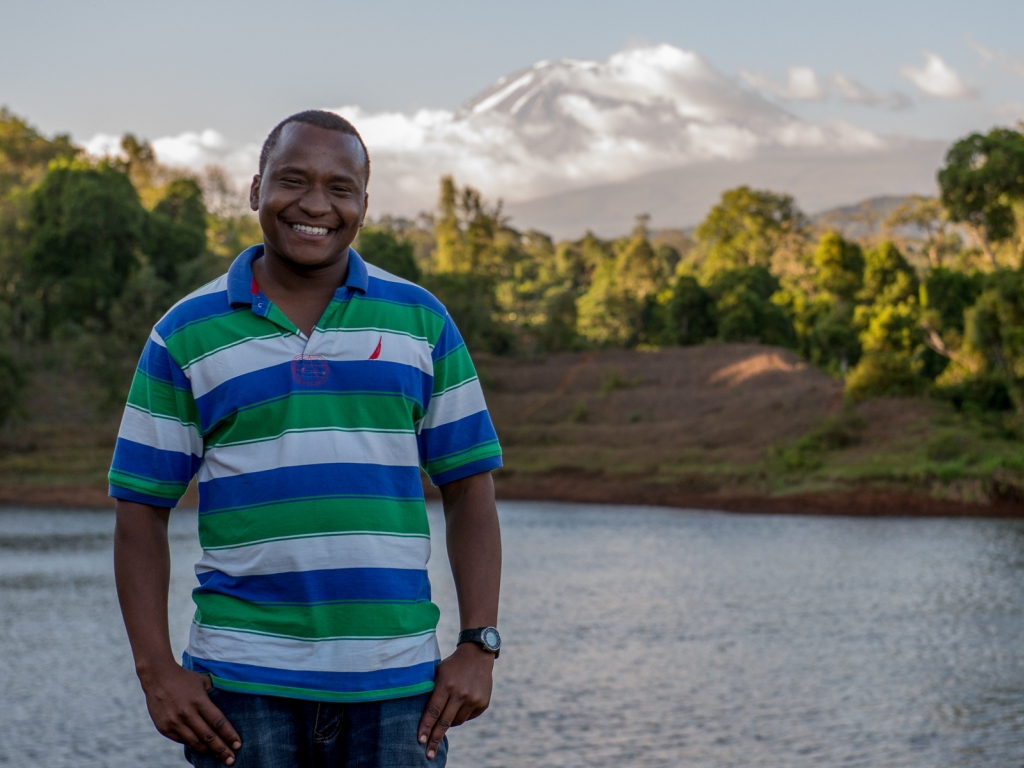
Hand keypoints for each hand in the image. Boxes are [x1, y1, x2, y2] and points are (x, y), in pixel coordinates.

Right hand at [139, 663, 241, 764]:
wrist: (157, 677)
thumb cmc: (185, 678)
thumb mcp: (203, 681)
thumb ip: (215, 693)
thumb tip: (229, 705)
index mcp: (199, 700)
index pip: (218, 722)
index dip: (229, 735)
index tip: (238, 745)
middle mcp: (187, 713)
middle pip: (208, 736)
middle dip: (221, 750)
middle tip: (231, 760)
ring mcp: (174, 722)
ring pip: (194, 742)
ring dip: (208, 751)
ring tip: (218, 757)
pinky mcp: (164, 728)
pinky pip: (181, 740)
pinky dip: (193, 745)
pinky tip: (202, 748)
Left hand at [418, 643, 494, 758]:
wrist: (477, 654)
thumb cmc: (452, 665)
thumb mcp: (438, 672)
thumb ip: (431, 691)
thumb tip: (422, 716)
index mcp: (446, 685)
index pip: (433, 711)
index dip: (426, 727)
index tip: (420, 741)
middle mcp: (461, 693)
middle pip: (444, 722)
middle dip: (435, 739)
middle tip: (428, 754)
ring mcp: (473, 699)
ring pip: (457, 722)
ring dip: (449, 723)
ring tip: (447, 712)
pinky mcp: (483, 703)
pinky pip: (468, 717)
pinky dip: (461, 716)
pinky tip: (460, 704)